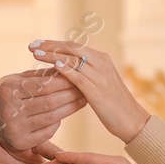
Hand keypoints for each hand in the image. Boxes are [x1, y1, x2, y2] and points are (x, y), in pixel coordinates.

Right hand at [0, 69, 85, 152]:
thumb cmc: (5, 92)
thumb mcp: (17, 79)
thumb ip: (40, 76)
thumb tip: (66, 69)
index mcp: (10, 90)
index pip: (45, 85)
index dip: (64, 82)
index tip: (77, 77)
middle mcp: (11, 110)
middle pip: (50, 102)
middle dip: (71, 95)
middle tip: (85, 89)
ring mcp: (15, 128)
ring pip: (51, 118)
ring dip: (70, 109)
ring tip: (81, 100)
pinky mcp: (19, 141)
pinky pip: (46, 132)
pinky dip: (57, 123)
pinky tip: (64, 114)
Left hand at [27, 41, 150, 143]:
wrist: (132, 120)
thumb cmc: (113, 105)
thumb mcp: (99, 84)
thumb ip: (84, 74)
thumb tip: (63, 69)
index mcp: (101, 59)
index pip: (74, 45)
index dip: (54, 43)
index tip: (38, 43)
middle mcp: (101, 63)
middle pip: (71, 48)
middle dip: (50, 45)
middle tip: (32, 45)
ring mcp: (100, 75)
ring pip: (73, 59)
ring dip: (52, 55)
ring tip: (36, 54)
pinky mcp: (98, 90)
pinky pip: (79, 76)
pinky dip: (65, 70)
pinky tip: (53, 67)